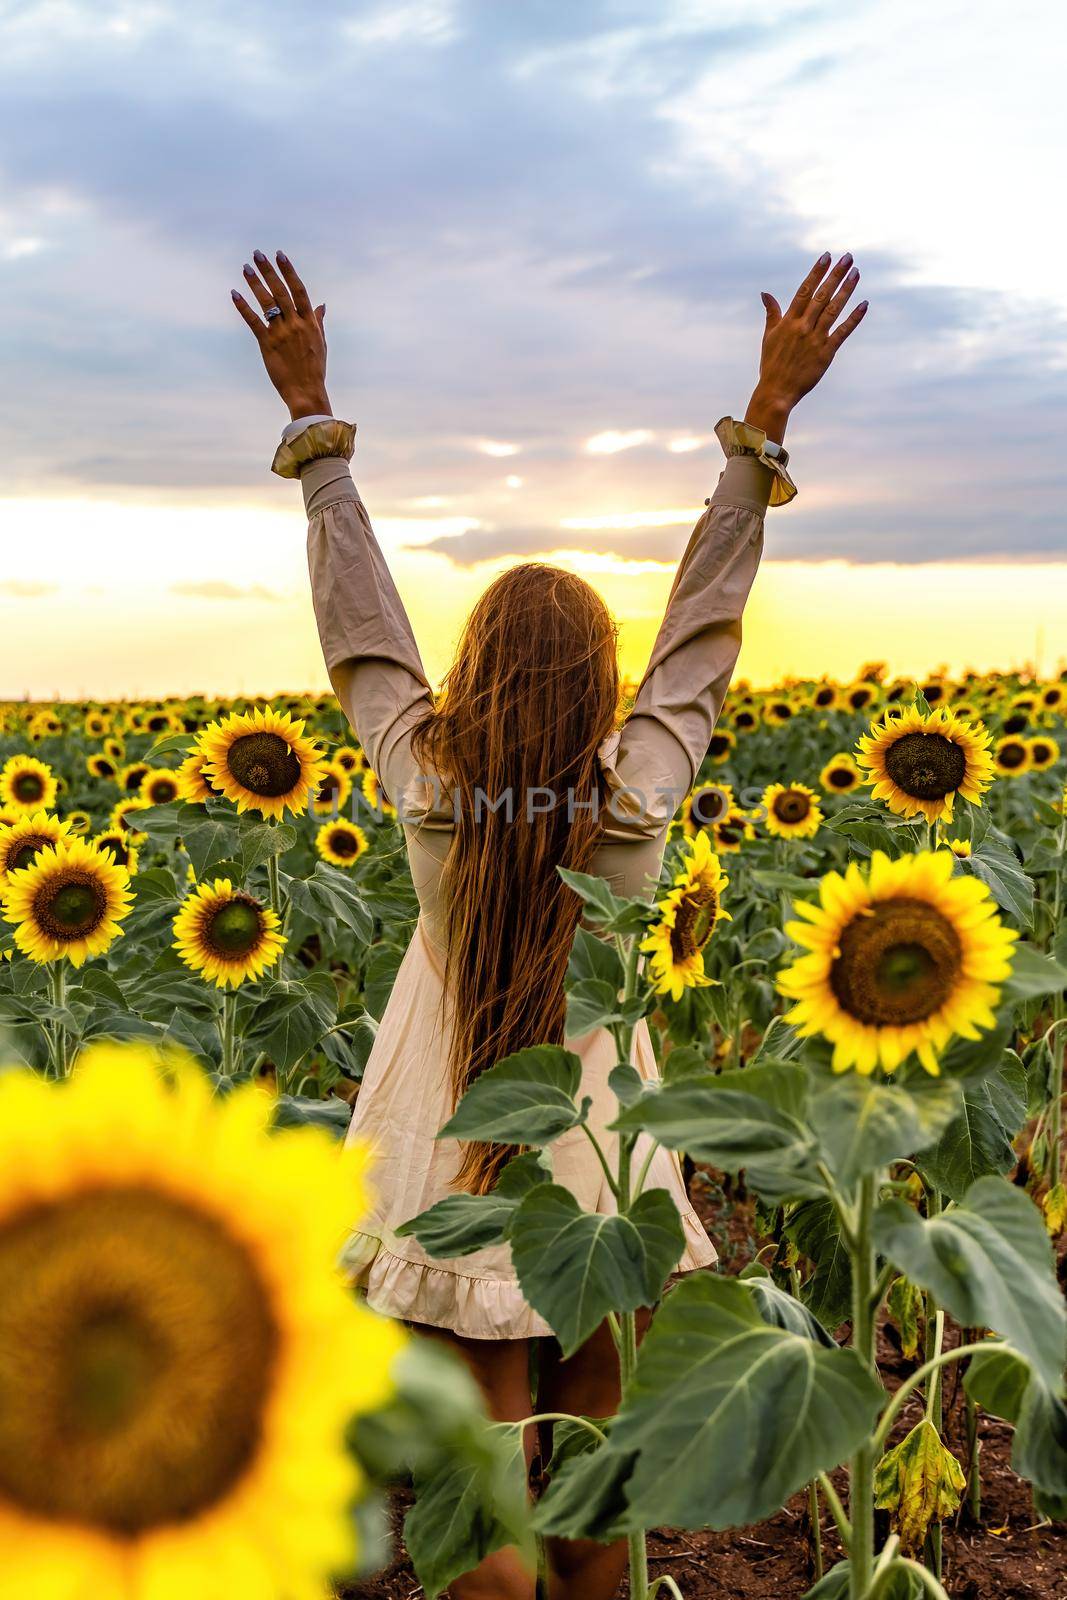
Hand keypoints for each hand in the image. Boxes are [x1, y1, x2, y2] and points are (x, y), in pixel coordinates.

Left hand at [231, 250, 331, 420]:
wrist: (306, 392)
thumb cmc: (314, 369)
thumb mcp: (321, 343)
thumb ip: (318, 321)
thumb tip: (321, 305)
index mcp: (309, 322)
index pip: (298, 290)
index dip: (288, 271)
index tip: (280, 255)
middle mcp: (295, 324)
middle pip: (281, 291)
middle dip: (269, 271)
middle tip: (257, 254)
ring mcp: (281, 334)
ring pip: (267, 303)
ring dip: (255, 283)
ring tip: (246, 268)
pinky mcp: (267, 344)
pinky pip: (254, 322)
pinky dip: (243, 307)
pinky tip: (234, 293)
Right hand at [744, 252, 867, 442]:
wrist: (777, 392)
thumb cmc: (771, 364)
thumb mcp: (768, 337)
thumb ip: (772, 313)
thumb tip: (765, 293)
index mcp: (788, 321)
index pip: (804, 291)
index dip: (816, 272)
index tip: (826, 257)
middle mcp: (803, 327)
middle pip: (822, 295)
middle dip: (835, 275)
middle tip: (848, 257)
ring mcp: (815, 339)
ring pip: (834, 309)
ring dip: (846, 290)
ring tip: (856, 273)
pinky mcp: (826, 353)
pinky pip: (843, 332)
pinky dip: (854, 318)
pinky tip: (864, 304)